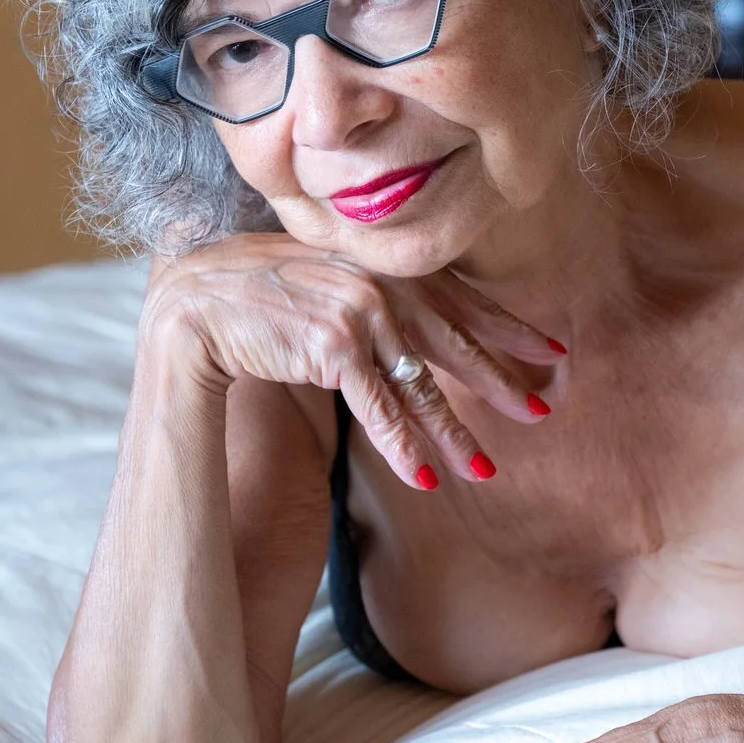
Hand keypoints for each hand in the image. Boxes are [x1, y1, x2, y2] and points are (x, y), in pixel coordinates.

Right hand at [142, 233, 560, 491]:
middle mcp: (378, 281)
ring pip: (420, 383)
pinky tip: (427, 479)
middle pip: (451, 341)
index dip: (505, 326)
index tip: (551, 352)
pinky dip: (402, 446)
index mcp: (381, 263)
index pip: (457, 298)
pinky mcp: (333, 344)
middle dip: (498, 380)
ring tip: (485, 470)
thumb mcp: (323, 282)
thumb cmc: (252, 297)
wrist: (192, 302)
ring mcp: (358, 310)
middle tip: (540, 411)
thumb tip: (416, 323)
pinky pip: (378, 407)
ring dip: (453, 432)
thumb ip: (371, 292)